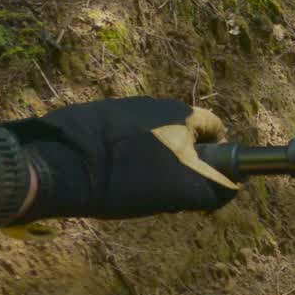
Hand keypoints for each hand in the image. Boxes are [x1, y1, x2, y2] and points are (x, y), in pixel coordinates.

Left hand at [6, 97, 237, 221]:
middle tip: (167, 190)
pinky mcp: (98, 115)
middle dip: (182, 160)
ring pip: (154, 136)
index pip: (215, 129)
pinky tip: (110, 177)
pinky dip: (124, 155)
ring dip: (152, 158)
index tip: (202, 181)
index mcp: (182, 113)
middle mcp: (157, 103)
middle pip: (183, 133)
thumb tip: (232, 189)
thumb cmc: (129, 176)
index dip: (216, 157)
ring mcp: (125, 107)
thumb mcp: (181, 191)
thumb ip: (214, 189)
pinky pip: (124, 137)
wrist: (61, 163)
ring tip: (133, 187)